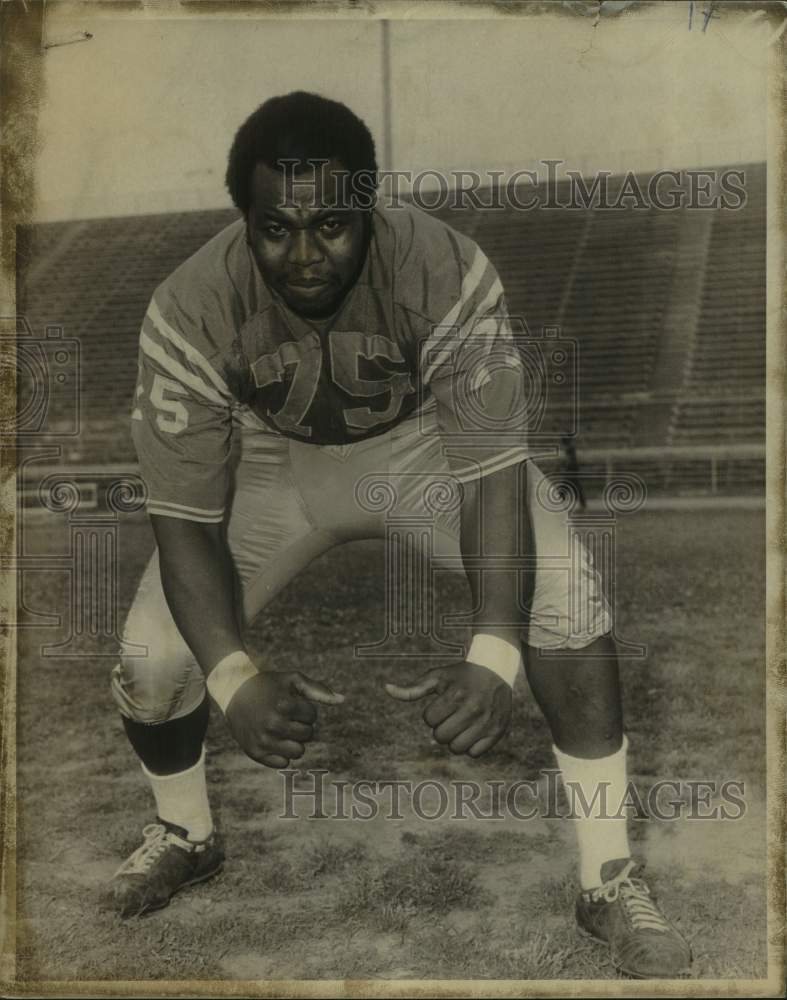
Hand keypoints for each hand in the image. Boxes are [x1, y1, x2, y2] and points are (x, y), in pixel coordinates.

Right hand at [224, 670, 343, 767]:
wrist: (234, 691)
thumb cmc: (269, 685)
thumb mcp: (292, 680)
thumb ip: (318, 690)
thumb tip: (342, 700)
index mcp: (284, 705)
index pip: (312, 717)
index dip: (304, 709)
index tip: (291, 703)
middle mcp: (273, 724)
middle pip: (308, 735)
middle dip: (301, 725)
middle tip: (286, 716)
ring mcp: (263, 740)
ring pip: (298, 752)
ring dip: (294, 741)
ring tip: (281, 729)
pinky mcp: (255, 752)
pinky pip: (283, 763)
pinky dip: (281, 753)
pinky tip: (272, 739)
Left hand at [385, 661, 511, 757]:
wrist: (495, 671)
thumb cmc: (460, 675)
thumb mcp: (437, 677)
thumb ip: (413, 689)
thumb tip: (387, 689)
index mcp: (455, 696)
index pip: (429, 720)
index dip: (432, 713)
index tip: (443, 703)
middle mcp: (473, 709)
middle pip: (441, 737)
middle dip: (442, 727)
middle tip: (451, 715)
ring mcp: (487, 722)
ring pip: (457, 748)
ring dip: (455, 738)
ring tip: (462, 723)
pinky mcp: (498, 731)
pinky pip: (474, 753)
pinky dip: (471, 745)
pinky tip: (474, 729)